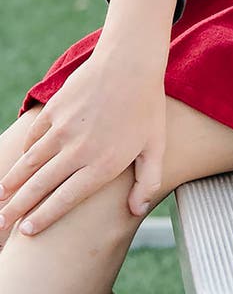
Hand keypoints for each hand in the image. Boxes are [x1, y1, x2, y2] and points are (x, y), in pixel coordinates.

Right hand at [0, 49, 166, 235]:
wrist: (130, 61)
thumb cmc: (147, 105)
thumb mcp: (156, 146)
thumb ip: (147, 182)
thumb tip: (136, 211)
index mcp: (102, 164)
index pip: (64, 200)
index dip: (42, 218)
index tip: (27, 232)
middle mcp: (78, 150)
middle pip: (39, 187)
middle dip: (16, 209)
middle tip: (2, 223)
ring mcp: (63, 129)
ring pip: (30, 163)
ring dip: (12, 183)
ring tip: (1, 198)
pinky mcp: (55, 109)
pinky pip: (34, 137)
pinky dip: (25, 152)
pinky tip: (21, 161)